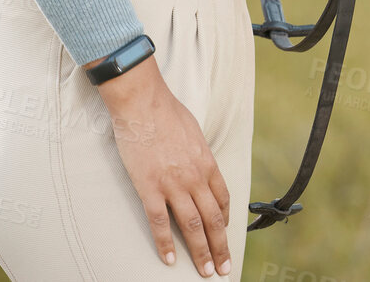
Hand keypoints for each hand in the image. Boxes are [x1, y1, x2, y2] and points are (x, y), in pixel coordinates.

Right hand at [91, 57, 232, 275]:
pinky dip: (166, 244)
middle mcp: (195, 178)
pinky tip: (170, 259)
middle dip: (220, 246)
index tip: (224, 232)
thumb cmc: (167, 113)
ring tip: (206, 271)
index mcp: (207, 163)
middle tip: (224, 267)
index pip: (222, 199)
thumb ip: (198, 153)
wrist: (143, 104)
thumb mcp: (194, 132)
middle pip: (213, 219)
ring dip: (201, 252)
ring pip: (192, 226)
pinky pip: (161, 223)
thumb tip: (197, 163)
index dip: (225, 219)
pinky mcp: (150, 189)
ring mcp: (174, 185)